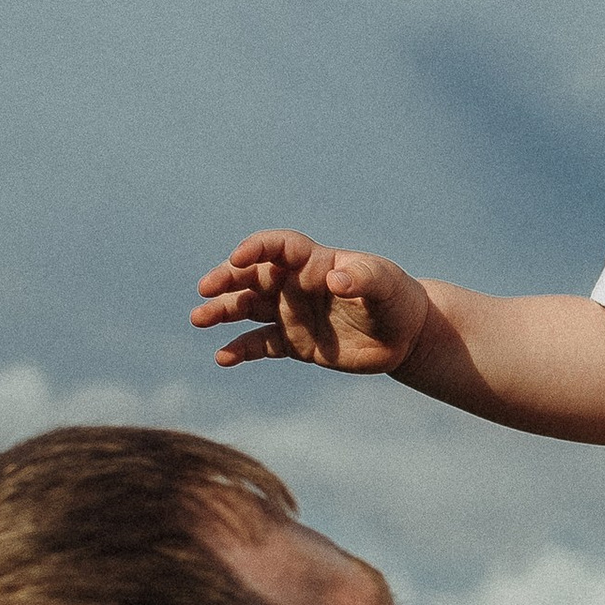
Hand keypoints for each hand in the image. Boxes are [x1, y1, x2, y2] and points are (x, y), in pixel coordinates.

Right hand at [192, 232, 431, 372]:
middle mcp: (295, 285)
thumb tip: (335, 279)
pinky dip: (240, 350)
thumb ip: (363, 278)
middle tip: (205, 289)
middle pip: (252, 275)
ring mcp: (291, 313)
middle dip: (227, 279)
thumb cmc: (397, 300)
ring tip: (199, 319)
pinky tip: (222, 358)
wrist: (405, 336)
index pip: (278, 247)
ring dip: (222, 311)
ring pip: (248, 308)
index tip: (239, 258)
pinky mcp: (293, 343)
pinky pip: (260, 344)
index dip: (257, 249)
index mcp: (314, 262)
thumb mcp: (386, 285)